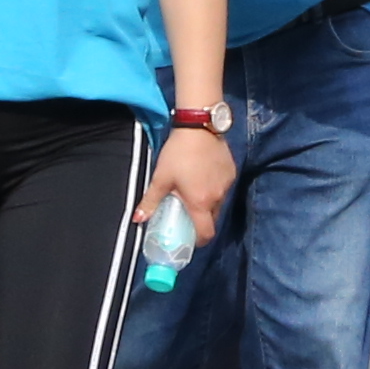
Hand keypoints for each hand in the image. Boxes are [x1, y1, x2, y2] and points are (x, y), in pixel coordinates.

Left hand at [144, 118, 234, 245]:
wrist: (199, 127)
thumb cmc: (178, 154)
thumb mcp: (161, 178)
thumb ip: (150, 202)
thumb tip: (137, 220)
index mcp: (200, 203)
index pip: (206, 234)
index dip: (198, 241)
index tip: (189, 239)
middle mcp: (218, 197)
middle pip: (212, 219)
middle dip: (201, 221)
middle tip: (187, 213)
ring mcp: (227, 185)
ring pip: (219, 203)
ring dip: (208, 203)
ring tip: (194, 191)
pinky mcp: (232, 172)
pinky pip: (223, 189)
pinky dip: (214, 189)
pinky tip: (204, 176)